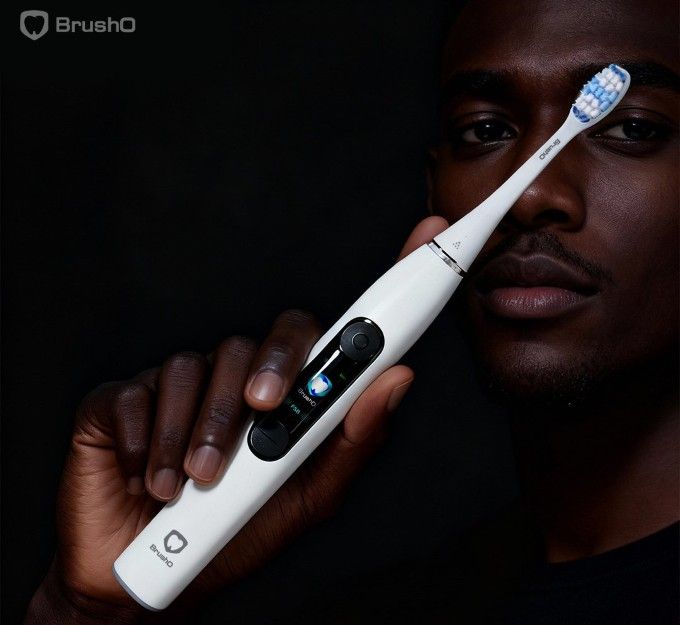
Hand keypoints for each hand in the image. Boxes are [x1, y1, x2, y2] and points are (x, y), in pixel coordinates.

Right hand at [25, 216, 448, 623]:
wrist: (147, 577)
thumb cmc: (237, 536)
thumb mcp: (307, 499)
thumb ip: (353, 443)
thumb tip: (397, 380)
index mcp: (292, 399)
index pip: (342, 332)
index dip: (388, 283)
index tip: (431, 235)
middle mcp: (242, 377)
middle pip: (270, 336)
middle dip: (270, 372)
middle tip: (263, 411)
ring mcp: (186, 382)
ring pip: (204, 363)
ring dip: (205, 431)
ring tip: (195, 483)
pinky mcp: (127, 395)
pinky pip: (143, 390)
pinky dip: (151, 438)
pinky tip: (150, 473)